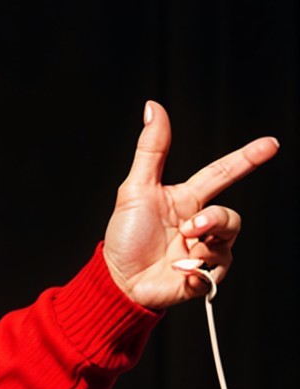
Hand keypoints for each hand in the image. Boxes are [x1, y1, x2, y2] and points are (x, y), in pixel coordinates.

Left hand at [103, 101, 278, 309]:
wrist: (117, 281)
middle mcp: (201, 224)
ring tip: (180, 254)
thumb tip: (153, 107)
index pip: (222, 173)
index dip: (246, 158)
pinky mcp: (204, 276)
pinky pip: (217, 270)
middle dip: (215, 220)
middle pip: (230, 215)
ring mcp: (205, 250)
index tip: (271, 144)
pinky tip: (178, 271)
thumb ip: (151, 150)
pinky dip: (196, 271)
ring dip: (204, 246)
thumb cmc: (125, 236)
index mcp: (187, 199)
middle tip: (190, 228)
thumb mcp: (135, 189)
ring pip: (227, 241)